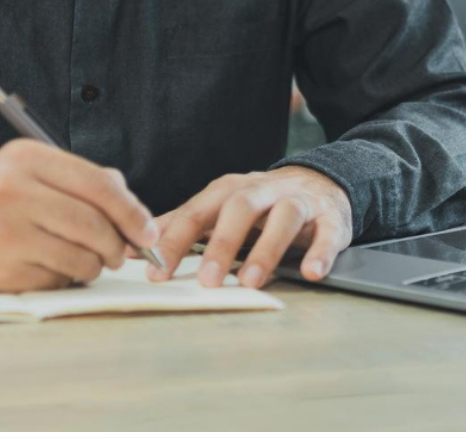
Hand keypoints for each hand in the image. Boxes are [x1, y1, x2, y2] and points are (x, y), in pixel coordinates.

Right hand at [0, 138, 160, 292]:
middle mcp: (12, 192)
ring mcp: (4, 233)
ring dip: (93, 266)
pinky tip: (49, 266)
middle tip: (119, 253)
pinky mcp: (0, 270)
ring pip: (80, 258)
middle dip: (118, 245)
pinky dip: (64, 278)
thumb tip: (134, 211)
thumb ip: (82, 180)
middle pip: (93, 225)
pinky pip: (56, 280)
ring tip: (84, 260)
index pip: (98, 185)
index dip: (131, 212)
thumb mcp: (31, 169)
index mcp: (26, 158)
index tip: (147, 231)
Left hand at [128, 167, 351, 289]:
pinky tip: (310, 272)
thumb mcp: (219, 208)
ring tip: (250, 282)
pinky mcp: (331, 217)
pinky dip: (320, 252)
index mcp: (229, 189)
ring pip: (284, 217)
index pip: (197, 212)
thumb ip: (182, 226)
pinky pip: (328, 233)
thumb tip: (134, 248)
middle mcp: (263, 190)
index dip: (176, 241)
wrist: (320, 182)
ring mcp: (299, 201)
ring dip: (266, 249)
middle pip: (240, 208)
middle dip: (222, 243)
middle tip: (206, 280)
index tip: (156, 272)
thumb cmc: (260, 204)